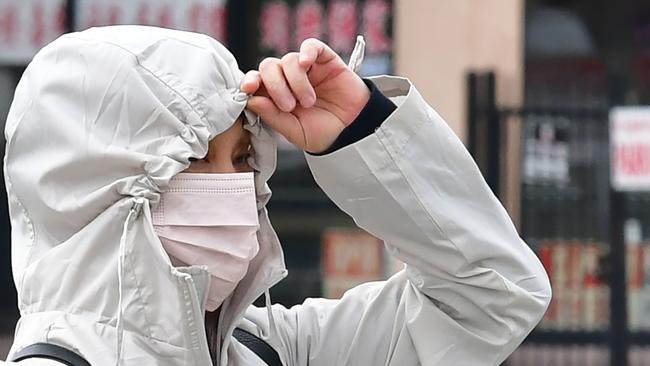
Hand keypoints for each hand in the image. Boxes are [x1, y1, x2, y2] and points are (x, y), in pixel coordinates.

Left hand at [240, 38, 369, 153]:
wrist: (354, 131)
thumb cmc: (324, 133)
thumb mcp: (295, 131)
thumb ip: (273, 117)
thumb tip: (251, 100)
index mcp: (276, 96)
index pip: (256, 81)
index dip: (249, 81)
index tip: (248, 88)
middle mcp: (288, 79)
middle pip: (268, 67)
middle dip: (275, 86)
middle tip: (289, 106)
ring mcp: (306, 69)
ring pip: (288, 60)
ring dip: (296, 82)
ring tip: (308, 101)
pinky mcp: (325, 60)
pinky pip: (311, 46)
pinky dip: (306, 51)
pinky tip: (307, 63)